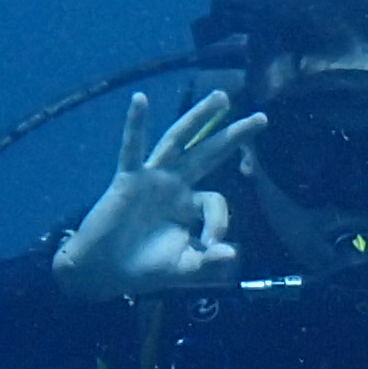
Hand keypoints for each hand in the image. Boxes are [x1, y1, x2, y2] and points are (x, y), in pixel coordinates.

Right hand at [53, 90, 258, 301]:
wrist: (105, 272)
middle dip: (234, 135)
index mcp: (190, 204)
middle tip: (262, 117)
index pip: (216, 200)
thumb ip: (208, 262)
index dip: (219, 221)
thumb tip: (233, 253)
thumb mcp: (183, 268)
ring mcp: (152, 178)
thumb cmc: (145, 268)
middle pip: (210, 153)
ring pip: (178, 140)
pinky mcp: (128, 179)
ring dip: (198, 117)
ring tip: (221, 96)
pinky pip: (132, 148)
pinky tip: (140, 99)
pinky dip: (135, 124)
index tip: (211, 245)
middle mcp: (175, 184)